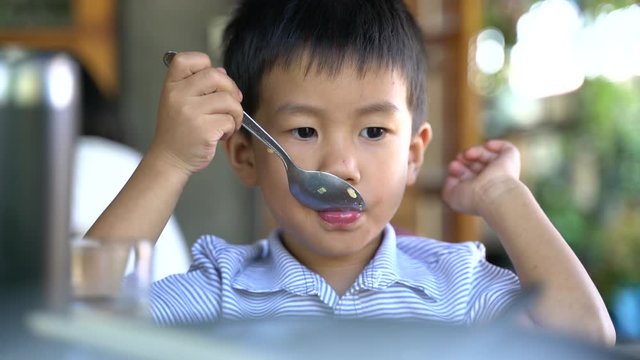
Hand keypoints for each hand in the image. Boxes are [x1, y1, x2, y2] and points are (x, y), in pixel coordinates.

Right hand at [149, 51, 243, 174]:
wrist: (169, 159)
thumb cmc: (178, 131)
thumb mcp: (179, 102)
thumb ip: (198, 85)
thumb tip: (222, 72)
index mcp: (171, 86)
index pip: (188, 59)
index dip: (206, 65)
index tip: (212, 82)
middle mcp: (178, 96)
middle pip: (216, 76)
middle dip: (231, 89)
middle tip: (230, 104)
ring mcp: (191, 113)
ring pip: (228, 100)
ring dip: (235, 113)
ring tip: (226, 123)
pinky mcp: (204, 129)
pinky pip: (230, 120)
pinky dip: (231, 128)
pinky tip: (221, 134)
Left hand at [442, 140, 520, 215]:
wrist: (493, 194)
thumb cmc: (473, 198)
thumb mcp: (452, 196)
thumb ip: (448, 188)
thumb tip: (452, 177)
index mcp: (479, 190)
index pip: (467, 176)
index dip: (457, 168)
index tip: (453, 166)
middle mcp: (491, 181)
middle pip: (475, 164)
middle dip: (464, 159)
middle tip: (458, 158)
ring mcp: (502, 170)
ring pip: (486, 155)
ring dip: (475, 151)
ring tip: (468, 154)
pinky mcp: (511, 159)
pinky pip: (506, 148)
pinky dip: (496, 145)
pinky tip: (487, 146)